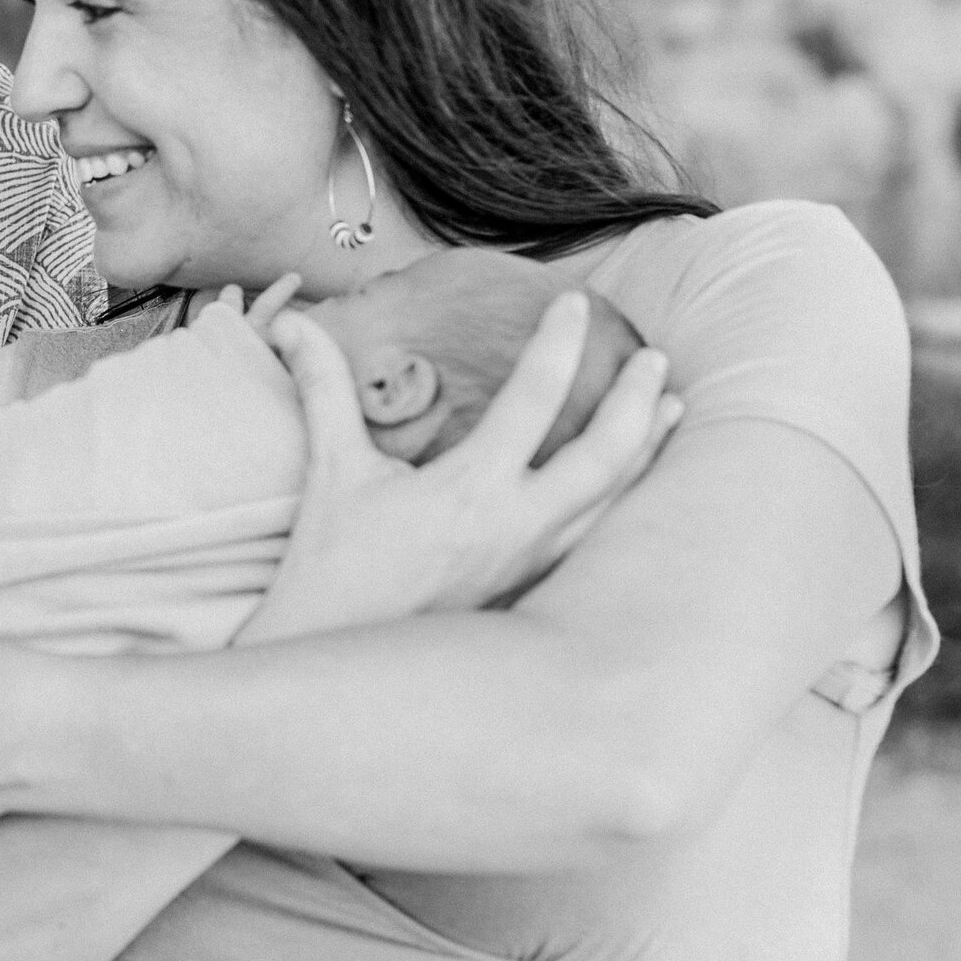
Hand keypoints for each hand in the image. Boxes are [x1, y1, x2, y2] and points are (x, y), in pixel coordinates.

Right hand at [264, 291, 681, 628]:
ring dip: (647, 449)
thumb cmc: (331, 567)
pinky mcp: (531, 590)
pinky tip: (629, 479)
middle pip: (607, 455)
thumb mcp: (332, 471)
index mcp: (471, 490)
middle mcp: (516, 528)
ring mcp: (531, 564)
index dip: (558, 342)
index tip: (573, 301)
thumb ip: (323, 388)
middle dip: (637, 399)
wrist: (335, 658)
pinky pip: (597, 536)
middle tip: (653, 357)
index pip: (534, 399)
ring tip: (669, 406)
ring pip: (615, 500)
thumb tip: (292, 323)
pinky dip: (624, 498)